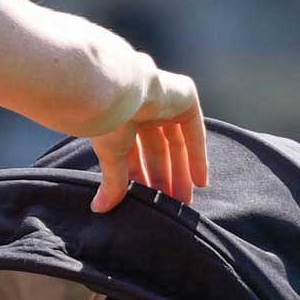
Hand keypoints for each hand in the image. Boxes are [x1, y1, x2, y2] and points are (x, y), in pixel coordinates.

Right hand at [85, 59, 208, 212]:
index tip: (149, 200)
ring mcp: (166, 101)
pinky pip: (195, 131)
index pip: (136, 152)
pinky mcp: (184, 96)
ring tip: (183, 202)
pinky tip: (200, 182)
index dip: (143, 177)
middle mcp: (144, 108)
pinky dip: (198, 156)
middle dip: (164, 178)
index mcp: (123, 118)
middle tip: (168, 206)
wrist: (116, 90)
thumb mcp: (110, 156)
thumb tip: (100, 208)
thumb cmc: (106, 120)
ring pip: (178, 143)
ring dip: (181, 172)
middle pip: (160, 150)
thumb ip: (112, 182)